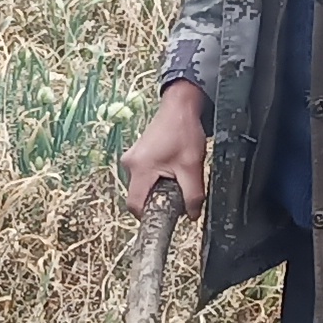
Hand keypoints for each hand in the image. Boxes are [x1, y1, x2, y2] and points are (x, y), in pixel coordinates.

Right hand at [123, 81, 208, 214]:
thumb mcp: (192, 166)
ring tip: (177, 177)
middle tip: (177, 194)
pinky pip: (144, 176)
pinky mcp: (137, 155)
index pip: (135, 205)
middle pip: (138, 196)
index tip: (166, 216)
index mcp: (140, 168)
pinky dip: (157, 179)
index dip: (149, 216)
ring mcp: (132, 158)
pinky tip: (172, 169)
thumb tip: (192, 216)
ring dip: (158, 188)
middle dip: (157, 200)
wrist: (180, 106)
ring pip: (142, 186)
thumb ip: (193, 195)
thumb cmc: (184, 131)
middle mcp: (129, 164)